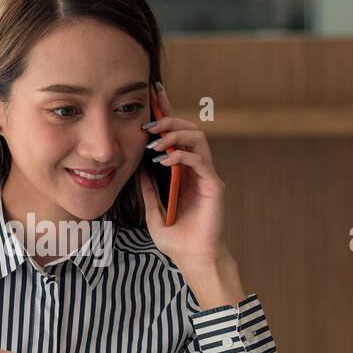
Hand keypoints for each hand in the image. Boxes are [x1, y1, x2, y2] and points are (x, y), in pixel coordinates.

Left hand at [138, 83, 244, 305]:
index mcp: (184, 171)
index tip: (154, 92)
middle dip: (169, 118)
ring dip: (175, 133)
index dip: (166, 112)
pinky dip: (181, 155)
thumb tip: (138, 165)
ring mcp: (207, 175)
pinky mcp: (214, 186)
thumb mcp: (153, 210)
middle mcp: (198, 169)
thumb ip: (149, 187)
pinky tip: (163, 161)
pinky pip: (199, 160)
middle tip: (149, 121)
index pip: (176, 135)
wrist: (194, 259)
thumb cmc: (177, 239)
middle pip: (189, 128)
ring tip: (155, 142)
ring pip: (197, 137)